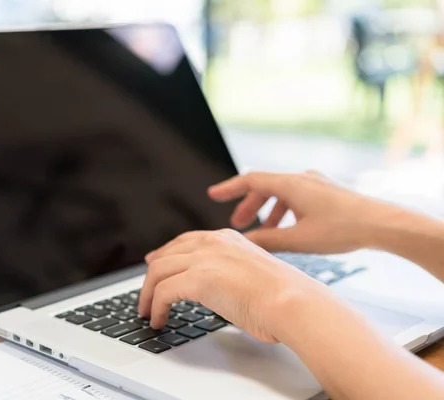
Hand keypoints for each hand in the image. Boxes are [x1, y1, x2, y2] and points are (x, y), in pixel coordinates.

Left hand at [138, 229, 324, 342]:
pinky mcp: (199, 278)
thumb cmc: (284, 296)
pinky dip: (155, 307)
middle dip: (151, 274)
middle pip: (167, 254)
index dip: (166, 253)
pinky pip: (163, 292)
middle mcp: (214, 243)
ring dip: (148, 294)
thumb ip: (231, 272)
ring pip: (158, 271)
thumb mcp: (253, 273)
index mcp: (228, 238)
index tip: (156, 263)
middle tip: (145, 291)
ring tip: (148, 311)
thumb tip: (217, 288)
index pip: (186, 241)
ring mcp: (205, 258)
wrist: (294, 302)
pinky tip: (159, 320)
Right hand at [208, 171, 396, 253]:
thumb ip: (268, 241)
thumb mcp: (298, 239)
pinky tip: (288, 229)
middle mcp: (302, 179)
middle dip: (249, 206)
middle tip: (238, 225)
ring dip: (268, 211)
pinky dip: (285, 211)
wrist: (382, 224)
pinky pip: (296, 197)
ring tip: (263, 232)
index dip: (229, 189)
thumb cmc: (343, 229)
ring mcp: (315, 184)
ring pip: (281, 193)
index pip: (251, 181)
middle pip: (265, 187)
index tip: (213, 195)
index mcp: (291, 184)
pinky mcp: (326, 192)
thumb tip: (244, 244)